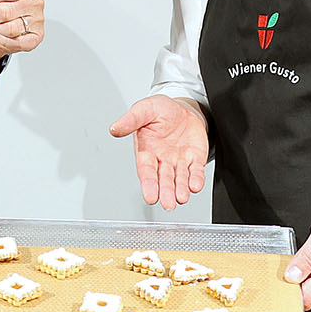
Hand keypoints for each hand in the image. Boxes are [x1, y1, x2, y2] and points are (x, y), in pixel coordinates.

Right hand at [108, 94, 208, 210]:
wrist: (183, 107)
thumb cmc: (161, 110)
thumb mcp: (144, 109)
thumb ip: (130, 120)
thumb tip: (114, 128)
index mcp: (147, 152)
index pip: (147, 172)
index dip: (149, 185)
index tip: (150, 197)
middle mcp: (162, 160)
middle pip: (164, 180)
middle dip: (166, 192)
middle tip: (168, 204)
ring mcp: (179, 161)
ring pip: (180, 180)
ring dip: (181, 190)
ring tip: (181, 198)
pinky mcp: (195, 159)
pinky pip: (196, 171)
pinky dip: (196, 179)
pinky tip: (195, 186)